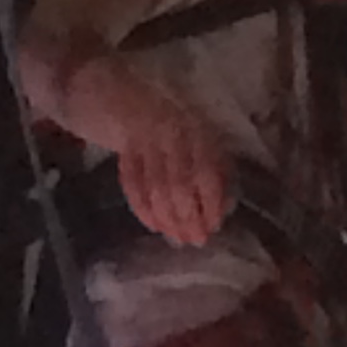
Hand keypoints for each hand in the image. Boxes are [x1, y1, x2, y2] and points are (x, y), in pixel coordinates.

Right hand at [114, 87, 233, 245]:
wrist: (139, 106)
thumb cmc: (182, 133)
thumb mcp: (208, 143)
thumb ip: (218, 172)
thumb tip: (222, 209)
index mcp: (199, 134)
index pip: (206, 173)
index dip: (210, 203)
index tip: (213, 226)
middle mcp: (172, 137)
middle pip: (179, 184)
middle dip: (188, 218)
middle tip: (194, 240)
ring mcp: (145, 145)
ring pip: (155, 188)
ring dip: (167, 218)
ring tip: (176, 237)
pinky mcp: (125, 153)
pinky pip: (132, 186)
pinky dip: (143, 210)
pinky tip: (154, 226)